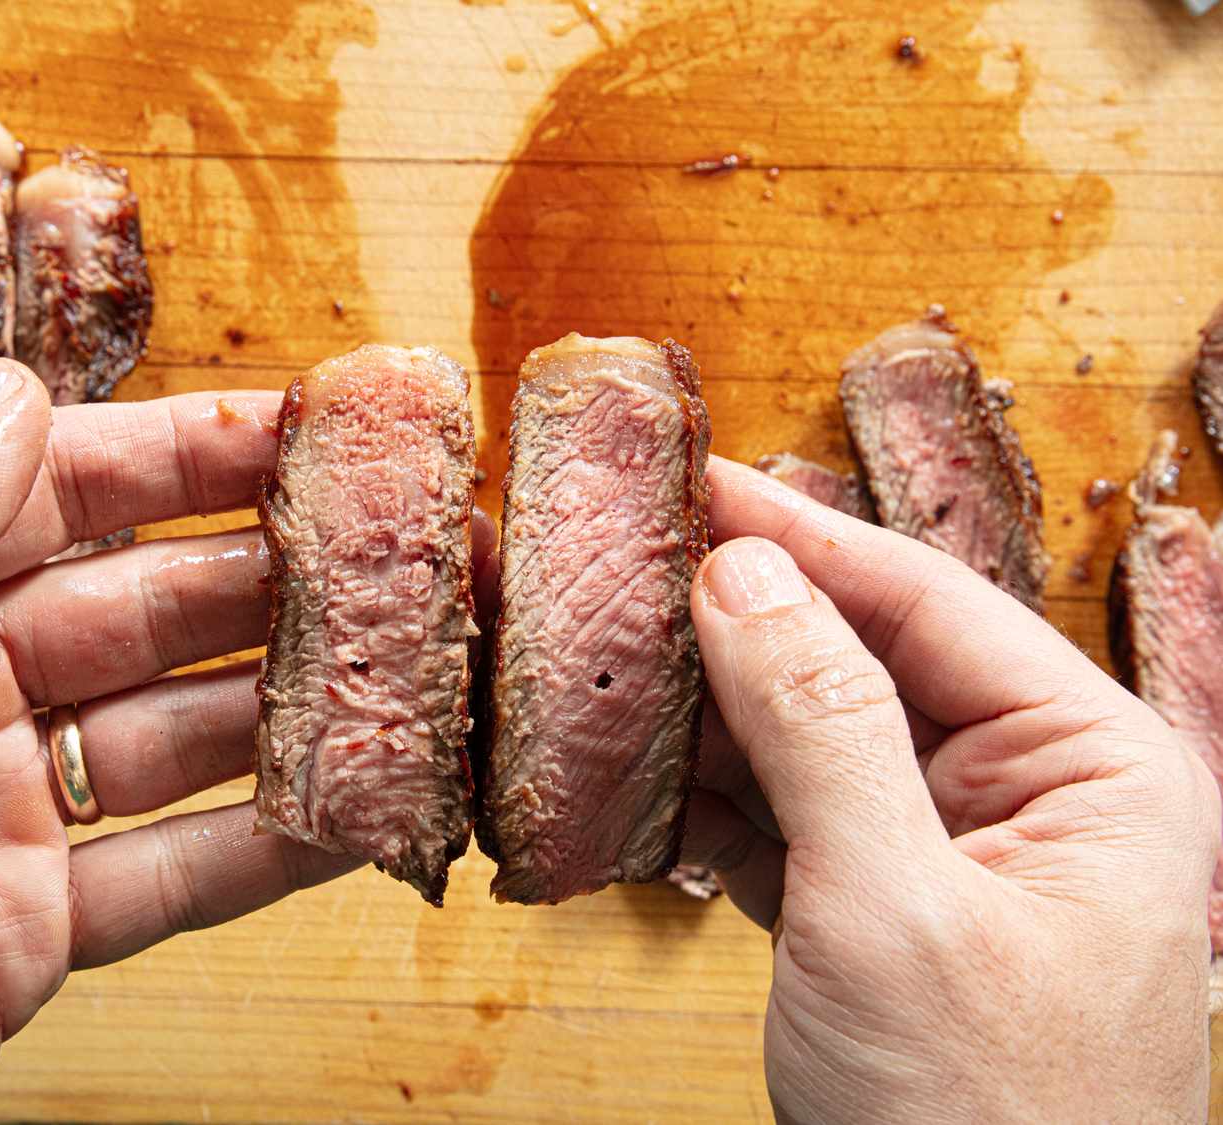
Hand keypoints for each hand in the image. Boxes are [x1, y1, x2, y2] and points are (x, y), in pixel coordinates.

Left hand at [0, 362, 363, 1121]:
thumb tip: (14, 396)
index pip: (60, 492)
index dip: (187, 454)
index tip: (305, 428)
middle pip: (144, 608)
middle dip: (269, 576)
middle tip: (394, 549)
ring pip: (180, 737)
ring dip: (291, 707)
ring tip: (407, 667)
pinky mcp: (27, 931)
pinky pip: (174, 875)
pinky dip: (271, 850)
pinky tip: (362, 809)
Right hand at [680, 457, 1217, 1122]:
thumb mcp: (894, 909)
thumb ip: (822, 728)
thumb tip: (743, 578)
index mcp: (1090, 769)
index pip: (929, 603)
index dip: (805, 536)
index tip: (701, 484)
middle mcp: (1024, 794)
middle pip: (861, 661)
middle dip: (740, 627)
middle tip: (629, 571)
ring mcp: (942, 853)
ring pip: (807, 738)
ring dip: (707, 716)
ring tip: (610, 671)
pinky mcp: (873, 908)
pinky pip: (781, 818)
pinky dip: (705, 803)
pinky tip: (636, 779)